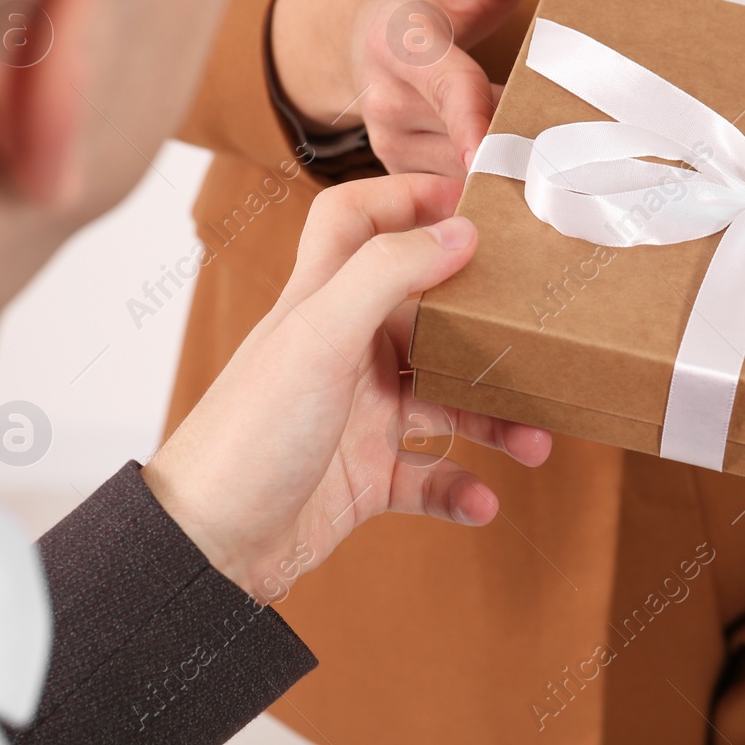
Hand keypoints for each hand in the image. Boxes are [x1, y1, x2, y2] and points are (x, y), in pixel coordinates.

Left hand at [141, 174, 552, 602]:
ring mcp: (357, 416)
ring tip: (534, 442)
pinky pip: (431, 477)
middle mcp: (345, 353)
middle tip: (537, 338)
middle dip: (487, 333)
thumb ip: (387, 273)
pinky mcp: (364, 478)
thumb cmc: (248, 433)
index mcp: (324, 302)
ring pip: (445, 402)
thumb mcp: (319, 337)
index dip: (404, 197)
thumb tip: (458, 231)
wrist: (208, 547)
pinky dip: (462, 488)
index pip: (356, 220)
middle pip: (429, 319)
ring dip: (493, 421)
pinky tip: (482, 502)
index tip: (470, 201)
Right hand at [271, 0, 593, 175]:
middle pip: (471, 139)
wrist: (367, 29)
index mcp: (402, 41)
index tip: (487, 154)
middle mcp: (386, 98)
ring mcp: (387, 143)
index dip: (470, 120)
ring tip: (549, 148)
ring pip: (467, 172)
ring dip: (511, 166)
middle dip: (524, 143)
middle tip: (581, 147)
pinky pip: (455, 191)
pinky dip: (491, 183)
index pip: (447, 87)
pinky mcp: (398, 172)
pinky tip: (517, 165)